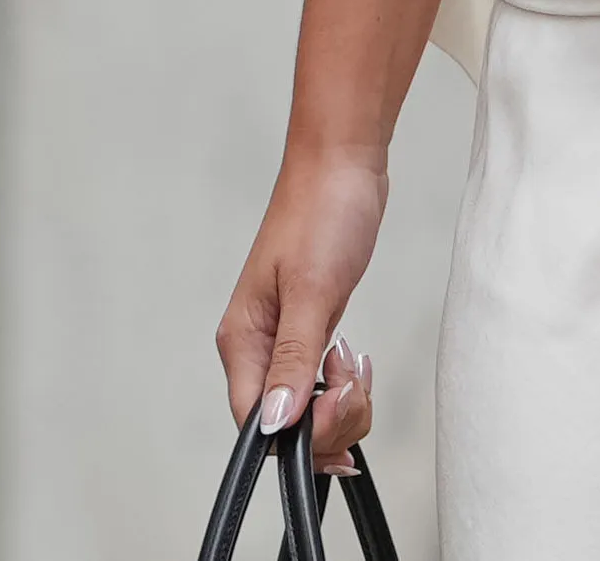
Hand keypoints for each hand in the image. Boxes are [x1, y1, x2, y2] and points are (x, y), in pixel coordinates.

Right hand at [218, 148, 388, 466]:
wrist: (344, 165)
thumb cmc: (322, 213)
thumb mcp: (312, 291)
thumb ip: (293, 360)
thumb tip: (275, 423)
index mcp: (243, 340)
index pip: (255, 422)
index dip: (298, 435)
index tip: (336, 413)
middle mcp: (257, 346)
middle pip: (285, 423)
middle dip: (329, 418)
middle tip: (353, 381)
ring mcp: (283, 339)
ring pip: (308, 408)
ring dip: (342, 401)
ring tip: (356, 363)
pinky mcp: (309, 329)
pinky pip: (323, 384)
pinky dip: (345, 384)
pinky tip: (355, 360)